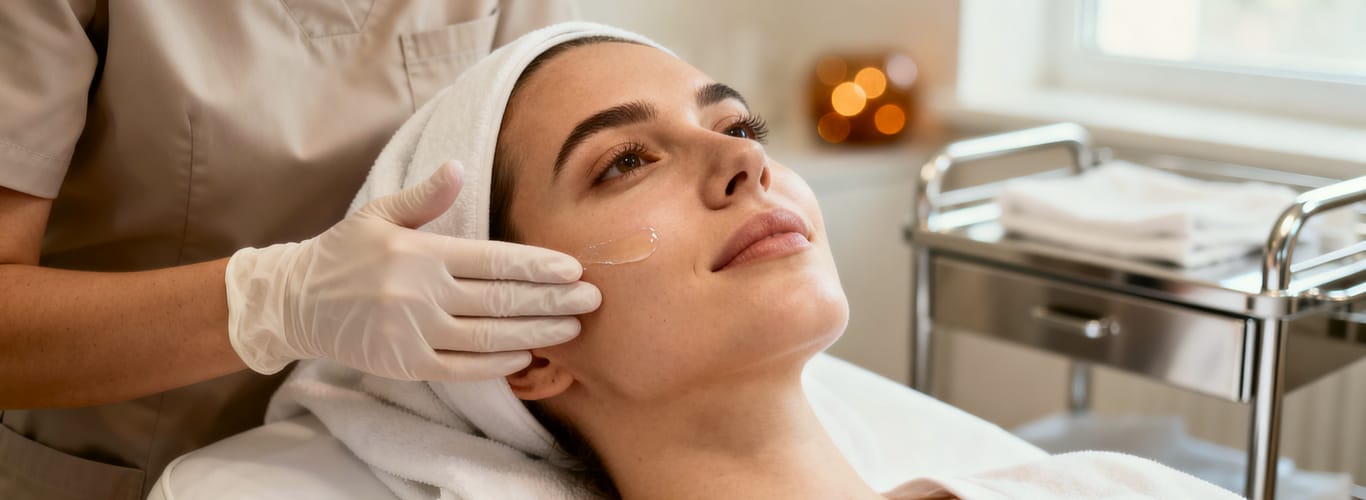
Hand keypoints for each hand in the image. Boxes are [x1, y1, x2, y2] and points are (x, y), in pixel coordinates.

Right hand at [224, 161, 598, 380]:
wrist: (293, 304)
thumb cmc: (342, 254)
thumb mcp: (377, 215)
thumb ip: (423, 198)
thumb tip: (459, 167)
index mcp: (421, 254)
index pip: (494, 260)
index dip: (538, 266)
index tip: (574, 269)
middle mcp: (421, 294)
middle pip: (501, 300)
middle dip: (552, 300)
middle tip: (593, 300)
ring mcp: (414, 333)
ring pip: (490, 337)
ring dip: (537, 333)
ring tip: (572, 328)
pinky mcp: (406, 364)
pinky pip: (463, 368)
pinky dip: (498, 364)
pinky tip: (527, 355)